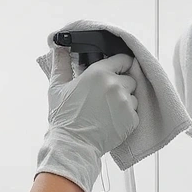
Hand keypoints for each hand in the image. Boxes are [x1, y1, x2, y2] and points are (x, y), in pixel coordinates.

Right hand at [36, 48, 138, 191]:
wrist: (73, 144)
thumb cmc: (64, 116)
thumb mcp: (57, 87)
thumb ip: (60, 63)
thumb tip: (59, 46)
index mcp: (99, 73)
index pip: (123, 59)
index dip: (119, 64)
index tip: (115, 70)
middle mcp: (116, 85)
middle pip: (130, 78)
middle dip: (120, 84)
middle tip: (104, 95)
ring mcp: (126, 102)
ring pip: (133, 95)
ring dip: (124, 100)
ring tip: (107, 110)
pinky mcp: (132, 119)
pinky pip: (135, 111)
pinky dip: (126, 115)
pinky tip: (111, 120)